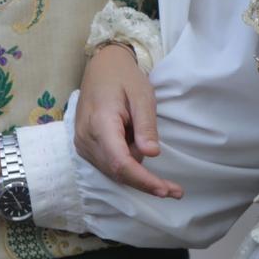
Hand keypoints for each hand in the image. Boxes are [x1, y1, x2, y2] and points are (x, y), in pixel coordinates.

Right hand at [74, 44, 181, 198]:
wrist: (101, 67)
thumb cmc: (124, 78)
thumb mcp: (142, 95)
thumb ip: (146, 125)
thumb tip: (151, 154)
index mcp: (100, 123)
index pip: (120, 162)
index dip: (143, 180)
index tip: (165, 190)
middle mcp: (85, 138)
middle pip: (117, 172)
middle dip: (145, 181)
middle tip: (176, 190)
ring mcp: (82, 144)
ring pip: (113, 171)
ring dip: (136, 168)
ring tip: (144, 136)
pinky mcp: (85, 147)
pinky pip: (108, 164)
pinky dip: (127, 162)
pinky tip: (135, 143)